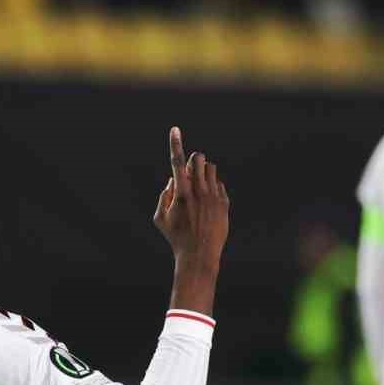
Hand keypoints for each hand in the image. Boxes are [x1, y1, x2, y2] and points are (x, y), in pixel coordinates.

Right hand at [153, 126, 228, 272]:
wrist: (199, 255)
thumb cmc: (176, 237)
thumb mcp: (160, 219)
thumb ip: (163, 196)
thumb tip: (172, 181)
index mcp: (181, 193)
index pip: (176, 162)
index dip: (175, 144)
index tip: (175, 129)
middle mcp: (198, 191)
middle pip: (198, 159)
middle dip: (193, 161)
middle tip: (189, 175)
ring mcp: (213, 196)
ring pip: (211, 169)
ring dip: (203, 173)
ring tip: (198, 191)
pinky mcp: (224, 202)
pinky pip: (218, 184)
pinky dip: (211, 188)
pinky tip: (207, 205)